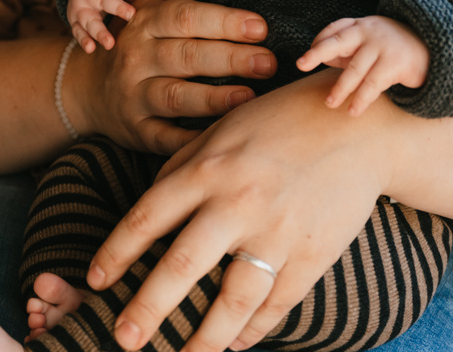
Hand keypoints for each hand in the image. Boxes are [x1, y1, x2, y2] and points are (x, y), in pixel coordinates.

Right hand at [63, 0, 276, 155]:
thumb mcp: (145, 6)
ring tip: (249, 97)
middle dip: (230, 58)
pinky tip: (219, 136)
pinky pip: (164, 137)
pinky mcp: (136, 129)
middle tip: (268, 62)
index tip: (260, 27)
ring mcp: (135, 94)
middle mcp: (138, 57)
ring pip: (176, 96)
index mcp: (145, 22)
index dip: (223, 21)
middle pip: (187, 55)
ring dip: (213, 98)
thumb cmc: (130, 40)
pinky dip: (189, 140)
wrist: (84, 85)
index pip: (186, 17)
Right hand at [67, 0, 145, 52]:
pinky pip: (77, 31)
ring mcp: (78, 7)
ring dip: (99, 31)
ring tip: (110, 43)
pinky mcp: (75, 21)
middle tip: (131, 14)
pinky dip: (83, 40)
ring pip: (88, 20)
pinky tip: (91, 48)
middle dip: (117, 7)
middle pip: (101, 0)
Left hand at [86, 70, 396, 351]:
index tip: (96, 279)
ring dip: (203, 338)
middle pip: (182, 265)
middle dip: (148, 307)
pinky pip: (276, 305)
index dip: (117, 251)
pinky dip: (253, 330)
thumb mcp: (222, 129)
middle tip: (124, 337)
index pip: (149, 216)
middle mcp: (238, 201)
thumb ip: (183, 164)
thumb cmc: (278, 122)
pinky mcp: (313, 255)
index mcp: (208, 167)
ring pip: (232, 300)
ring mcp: (278, 232)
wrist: (356, 128)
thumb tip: (150, 205)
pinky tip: (234, 344)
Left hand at [296, 15, 428, 115]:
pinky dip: (360, 99)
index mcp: (360, 25)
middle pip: (337, 41)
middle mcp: (368, 32)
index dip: (319, 42)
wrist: (436, 48)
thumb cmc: (394, 47)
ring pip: (354, 69)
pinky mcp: (395, 64)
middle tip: (300, 64)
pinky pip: (372, 85)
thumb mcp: (370, 41)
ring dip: (340, 88)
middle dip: (317, 53)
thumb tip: (321, 58)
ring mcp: (382, 47)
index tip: (307, 59)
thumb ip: (348, 47)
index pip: (333, 29)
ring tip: (329, 103)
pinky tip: (353, 111)